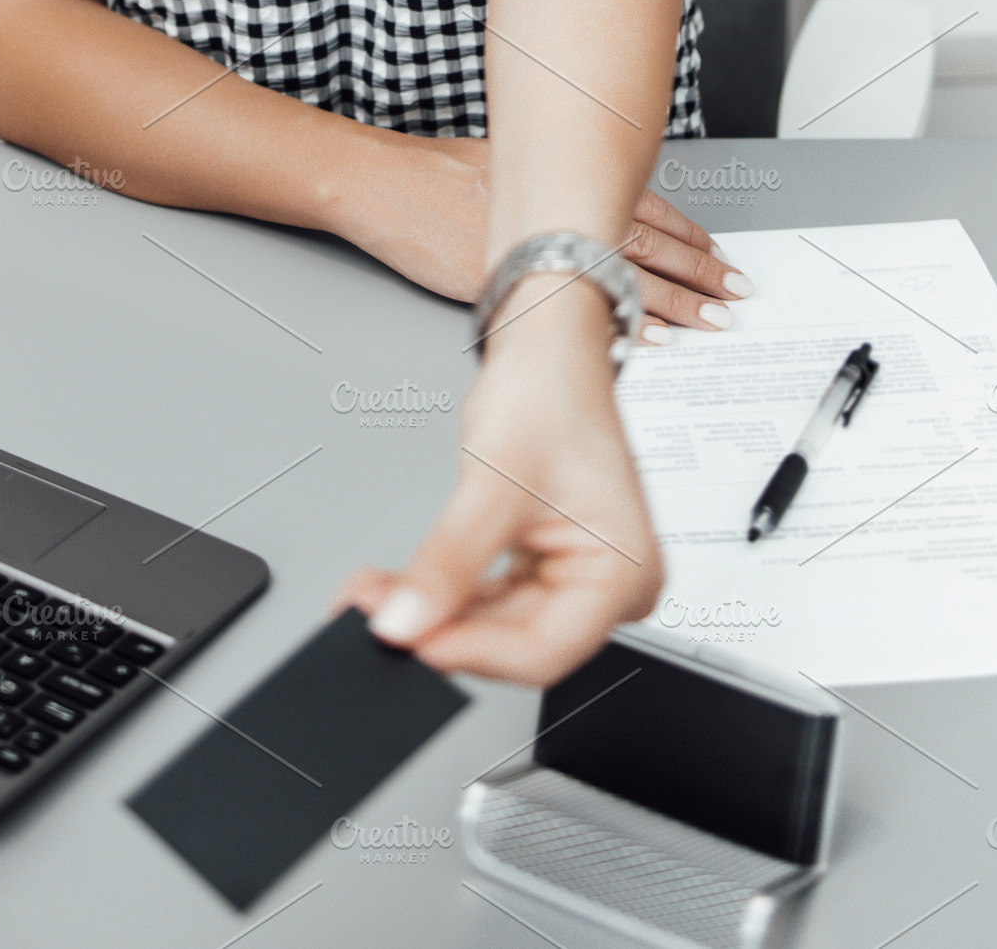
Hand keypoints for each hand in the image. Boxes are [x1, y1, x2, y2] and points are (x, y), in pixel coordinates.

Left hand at [332, 276, 660, 684]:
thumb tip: (404, 622)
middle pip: (516, 642)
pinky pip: (489, 597)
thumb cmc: (551, 390)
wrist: (549, 345)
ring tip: (372, 595)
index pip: (543, 650)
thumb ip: (449, 560)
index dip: (471, 651)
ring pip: (495, 623)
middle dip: (441, 628)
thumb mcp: (494, 479)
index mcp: (624, 572)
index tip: (408, 641)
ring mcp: (576, 576)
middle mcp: (610, 584)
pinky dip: (444, 592)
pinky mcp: (544, 565)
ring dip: (433, 612)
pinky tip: (398, 586)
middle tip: (372, 613)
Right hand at [335, 134, 749, 329]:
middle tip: (735, 294)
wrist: (381, 184)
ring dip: (673, 302)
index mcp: (565, 178)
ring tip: (711, 322)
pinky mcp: (513, 284)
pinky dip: (616, 326)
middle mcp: (561, 209)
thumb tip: (600, 202)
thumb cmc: (434, 172)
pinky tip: (647, 343)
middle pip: (648, 244)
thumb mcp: (508, 160)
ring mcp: (540, 249)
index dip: (690, 236)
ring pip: (623, 275)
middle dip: (697, 272)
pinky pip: (578, 311)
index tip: (720, 257)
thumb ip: (557, 183)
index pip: (647, 208)